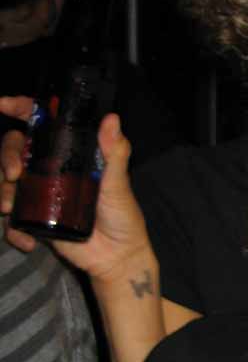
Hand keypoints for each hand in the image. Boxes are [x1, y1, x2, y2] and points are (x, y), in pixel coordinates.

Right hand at [3, 110, 151, 280]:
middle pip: (15, 149)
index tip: (4, 105)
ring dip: (2, 193)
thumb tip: (112, 118)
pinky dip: (14, 231)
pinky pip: (14, 221)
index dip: (21, 109)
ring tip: (10, 209)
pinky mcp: (36, 220)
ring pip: (6, 183)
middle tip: (14, 173)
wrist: (117, 256)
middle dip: (6, 155)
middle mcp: (51, 170)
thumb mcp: (119, 183)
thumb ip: (114, 153)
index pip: (42, 125)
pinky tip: (28, 241)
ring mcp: (40, 194)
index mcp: (70, 154)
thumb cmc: (122, 215)